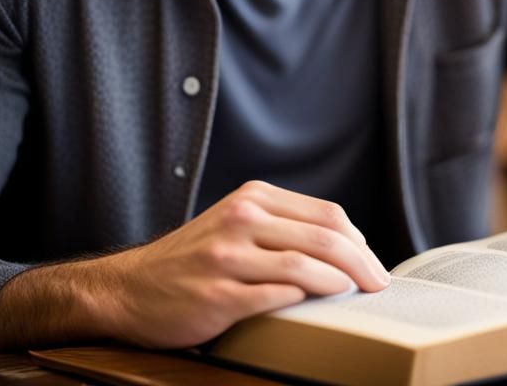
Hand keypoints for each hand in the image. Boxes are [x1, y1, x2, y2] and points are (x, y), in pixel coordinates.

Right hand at [0, 180, 390, 352]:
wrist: (127, 289)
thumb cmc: (192, 259)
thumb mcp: (237, 223)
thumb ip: (282, 225)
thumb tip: (344, 246)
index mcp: (253, 197)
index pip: (326, 214)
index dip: (358, 240)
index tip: (372, 262)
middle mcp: (242, 218)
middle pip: (324, 237)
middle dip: (361, 263)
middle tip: (378, 284)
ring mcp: (228, 256)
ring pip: (304, 265)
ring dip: (339, 283)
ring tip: (357, 296)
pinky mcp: (218, 294)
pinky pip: (275, 297)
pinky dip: (303, 302)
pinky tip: (316, 308)